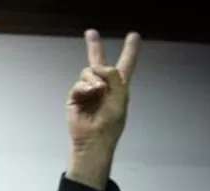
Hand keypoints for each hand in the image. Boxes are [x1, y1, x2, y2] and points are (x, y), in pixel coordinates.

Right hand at [68, 30, 140, 151]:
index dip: (130, 50)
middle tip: (90, 33)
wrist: (95, 137)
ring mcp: (87, 91)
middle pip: (98, 61)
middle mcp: (102, 85)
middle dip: (94, 46)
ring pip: (88, 71)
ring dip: (94, 79)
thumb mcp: (120, 95)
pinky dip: (85, 87)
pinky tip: (90, 93)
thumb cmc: (111, 122)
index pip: (126, 64)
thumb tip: (95, 67)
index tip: (134, 36)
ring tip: (98, 90)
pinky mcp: (75, 97)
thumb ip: (112, 76)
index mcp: (119, 86)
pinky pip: (79, 84)